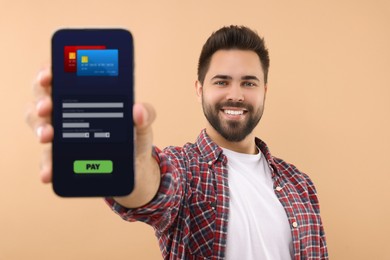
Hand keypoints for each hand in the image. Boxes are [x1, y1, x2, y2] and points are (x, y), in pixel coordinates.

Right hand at [26, 67, 158, 203]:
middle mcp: (69, 110)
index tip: (48, 76)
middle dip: (41, 99)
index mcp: (87, 95)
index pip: (62, 76)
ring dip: (39, 128)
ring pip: (39, 123)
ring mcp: (62, 134)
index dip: (49, 71)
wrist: (135, 168)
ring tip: (47, 136)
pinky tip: (49, 172)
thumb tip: (138, 110)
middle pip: (44, 96)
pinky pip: (48, 159)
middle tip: (47, 107)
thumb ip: (146, 115)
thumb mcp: (143, 125)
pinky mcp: (62, 158)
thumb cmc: (135, 138)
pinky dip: (46, 165)